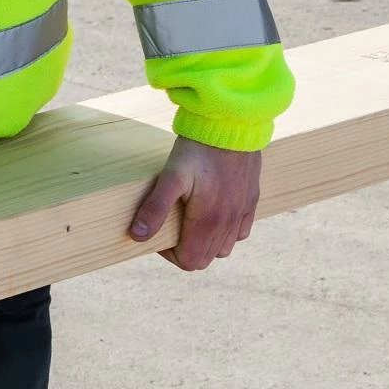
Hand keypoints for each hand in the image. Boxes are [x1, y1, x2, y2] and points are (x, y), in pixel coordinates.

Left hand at [129, 136, 261, 270]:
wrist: (232, 126)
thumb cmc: (198, 151)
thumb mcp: (170, 177)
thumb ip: (155, 208)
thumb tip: (138, 236)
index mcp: (209, 222)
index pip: (190, 262)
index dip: (169, 254)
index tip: (158, 232)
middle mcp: (229, 223)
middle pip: (206, 259)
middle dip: (185, 249)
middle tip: (170, 224)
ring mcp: (243, 213)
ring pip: (224, 248)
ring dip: (205, 242)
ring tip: (188, 219)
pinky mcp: (251, 201)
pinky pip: (240, 232)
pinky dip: (224, 232)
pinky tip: (210, 213)